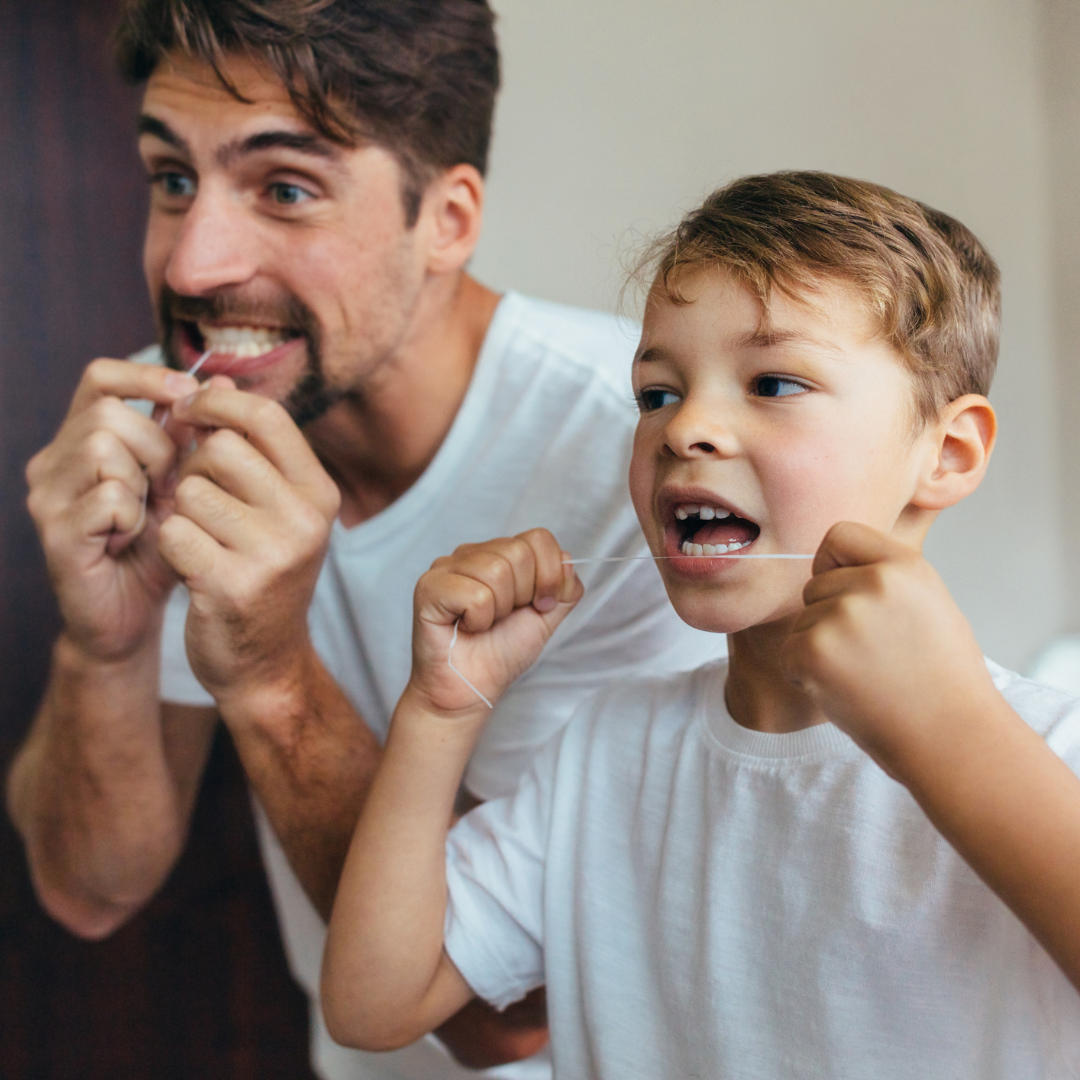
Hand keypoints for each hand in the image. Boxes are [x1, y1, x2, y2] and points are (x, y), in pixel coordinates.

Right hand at [25, 359, 199, 660]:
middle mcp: (54, 460)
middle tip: (169, 485)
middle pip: (108, 413)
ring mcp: (48, 495)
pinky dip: (132, 516)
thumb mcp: (182, 485)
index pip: (100, 378)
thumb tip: (222, 383)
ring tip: (148, 513)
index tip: (188, 395)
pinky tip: (131, 538)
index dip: (145, 377)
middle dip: (156, 445)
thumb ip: (193, 437)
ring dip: (144, 481)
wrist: (131, 617)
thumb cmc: (158, 547)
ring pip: (103, 447)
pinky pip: (107, 497)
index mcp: (81, 439)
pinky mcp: (54, 532)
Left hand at [157, 382, 340, 705]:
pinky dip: (170, 546)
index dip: (218, 402)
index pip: (267, 416)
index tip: (189, 409)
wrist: (266, 663)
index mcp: (319, 493)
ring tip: (200, 539)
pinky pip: (174, 533)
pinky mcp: (232, 585)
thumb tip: (211, 380)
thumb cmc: (261, 573)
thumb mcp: (276, 510)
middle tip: (197, 497)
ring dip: (180, 511)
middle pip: (222, 448)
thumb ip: (251, 451)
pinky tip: (191, 567)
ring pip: (191, 491)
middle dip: (194, 467)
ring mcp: (273, 555)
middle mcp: (305, 520)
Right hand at [409, 530, 582, 717]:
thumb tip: (567, 559)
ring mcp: (446, 568)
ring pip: (496, 571)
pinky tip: (465, 627)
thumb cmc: (501, 653)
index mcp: (498, 554)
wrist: (470, 691)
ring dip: (499, 610)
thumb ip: (564, 588)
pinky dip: (479, 620)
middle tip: (503, 618)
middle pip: (518, 552)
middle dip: (523, 595)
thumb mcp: (546, 617)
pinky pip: (475, 594)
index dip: (549, 575)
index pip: (538, 538)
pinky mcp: (428, 587)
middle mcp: (470, 554)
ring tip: (482, 624)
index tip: (540, 606)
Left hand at [782, 521, 997, 773]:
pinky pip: (789, 652)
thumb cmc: (942, 678)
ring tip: (867, 676)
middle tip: (873, 655)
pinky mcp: (812, 651)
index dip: (835, 565)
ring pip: (802, 621)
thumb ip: (885, 577)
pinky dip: (806, 675)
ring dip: (820, 649)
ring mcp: (840, 616)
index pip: (839, 535)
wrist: (952, 738)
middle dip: (830, 616)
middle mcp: (872, 583)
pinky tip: (846, 691)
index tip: (851, 594)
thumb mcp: (929, 603)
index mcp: (904, 565)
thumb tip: (833, 564)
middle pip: (815, 584)